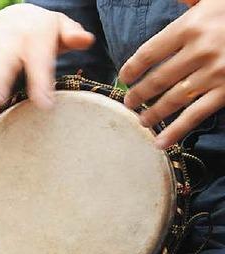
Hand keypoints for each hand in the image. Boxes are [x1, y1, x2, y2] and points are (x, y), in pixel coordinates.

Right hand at [0, 3, 94, 109]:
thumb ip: (72, 34)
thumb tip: (85, 39)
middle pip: (0, 59)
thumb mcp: (59, 27)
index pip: (37, 58)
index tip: (44, 103)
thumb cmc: (43, 32)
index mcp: (31, 35)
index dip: (40, 80)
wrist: (14, 19)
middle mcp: (5, 41)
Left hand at [120, 0, 224, 147]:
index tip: (124, 77)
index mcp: (190, 27)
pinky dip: (176, 131)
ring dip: (153, 113)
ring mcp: (214, 73)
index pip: (148, 53)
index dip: (132, 68)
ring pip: (173, 99)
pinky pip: (196, 115)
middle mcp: (199, 51)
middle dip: (139, 94)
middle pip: (158, 79)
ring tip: (141, 121)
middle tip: (128, 102)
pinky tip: (161, 142)